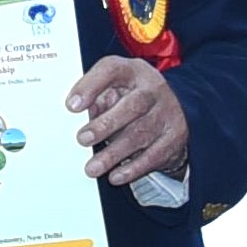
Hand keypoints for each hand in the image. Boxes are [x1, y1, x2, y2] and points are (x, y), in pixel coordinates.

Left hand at [69, 54, 189, 190]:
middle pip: (132, 106)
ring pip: (141, 134)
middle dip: (105, 125)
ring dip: (114, 154)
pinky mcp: (174, 136)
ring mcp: (167, 113)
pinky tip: (115, 176)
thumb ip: (95, 97)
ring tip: (92, 167)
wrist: (175, 107)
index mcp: (133, 71)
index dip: (90, 86)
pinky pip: (154, 155)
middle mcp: (153, 89)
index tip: (71, 106)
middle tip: (82, 140)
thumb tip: (73, 114)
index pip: (112, 70)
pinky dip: (133, 168)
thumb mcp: (115, 87)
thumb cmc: (132, 96)